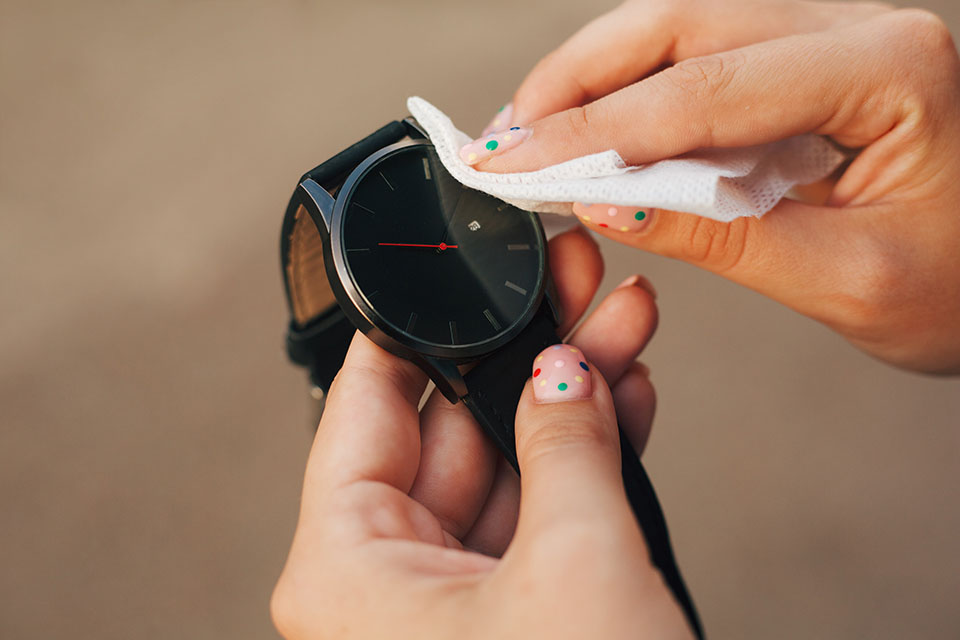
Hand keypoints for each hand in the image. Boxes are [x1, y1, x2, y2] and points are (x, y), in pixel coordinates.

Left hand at [271, 229, 692, 638]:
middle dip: (524, 354)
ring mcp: (451, 599)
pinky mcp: (510, 613)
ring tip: (618, 325)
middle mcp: (384, 583)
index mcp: (346, 570)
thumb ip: (565, 446)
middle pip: (449, 429)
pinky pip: (535, 516)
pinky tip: (621, 399)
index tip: (457, 266)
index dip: (419, 325)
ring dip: (566, 402)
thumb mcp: (575, 561)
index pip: (364, 405)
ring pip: (504, 469)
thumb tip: (564, 369)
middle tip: (568, 285)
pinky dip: (580, 465)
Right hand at [466, 0, 959, 374]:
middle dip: (576, 82)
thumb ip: (721, 234)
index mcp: (889, 68)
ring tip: (531, 133)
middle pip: (678, 27)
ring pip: (681, 32)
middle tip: (505, 138)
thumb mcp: (845, 279)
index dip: (593, 131)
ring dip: (596, 82)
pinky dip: (636, 96)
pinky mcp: (809, 66)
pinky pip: (703, 64)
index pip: (702, 91)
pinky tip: (595, 131)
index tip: (518, 164)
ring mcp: (832, 38)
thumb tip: (609, 205)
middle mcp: (858, 28)